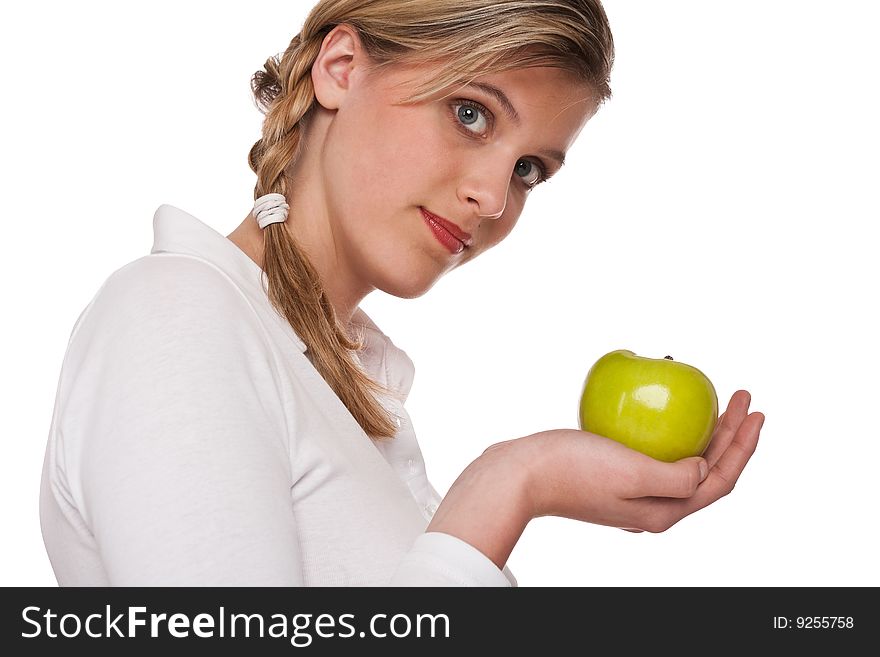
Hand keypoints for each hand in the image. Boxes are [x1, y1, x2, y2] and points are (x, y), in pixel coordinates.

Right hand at [427, 389, 763, 567]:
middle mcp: (652, 504)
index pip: (720, 479)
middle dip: (729, 434)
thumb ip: (677, 478)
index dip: (743, 446)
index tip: (754, 410)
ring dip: (701, 430)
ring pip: (681, 458)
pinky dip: (669, 430)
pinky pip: (654, 450)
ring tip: (711, 399)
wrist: (521, 475)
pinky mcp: (613, 474)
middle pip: (705, 469)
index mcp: (663, 509)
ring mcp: (631, 490)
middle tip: (740, 396)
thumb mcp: (632, 474)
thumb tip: (703, 466)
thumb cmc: (572, 472)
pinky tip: (662, 409)